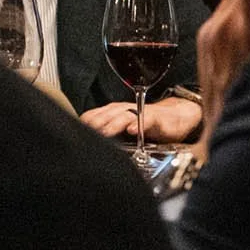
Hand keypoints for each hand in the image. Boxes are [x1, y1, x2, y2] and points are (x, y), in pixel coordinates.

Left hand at [79, 97, 201, 143]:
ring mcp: (139, 113)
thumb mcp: (122, 126)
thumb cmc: (145, 122)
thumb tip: (86, 140)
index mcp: (113, 111)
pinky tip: (133, 131)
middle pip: (106, 114)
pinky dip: (139, 125)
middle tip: (87, 133)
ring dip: (113, 124)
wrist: (173, 118)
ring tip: (105, 132)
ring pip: (123, 116)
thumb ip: (106, 130)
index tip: (76, 132)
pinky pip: (145, 120)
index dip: (85, 123)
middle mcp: (123, 110)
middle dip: (95, 123)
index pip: (94, 114)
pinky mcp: (155, 119)